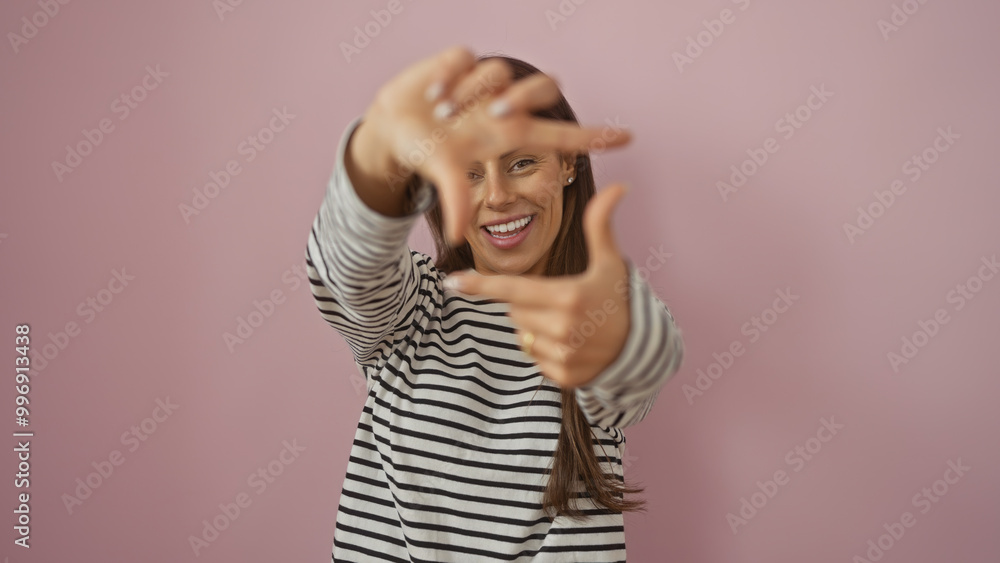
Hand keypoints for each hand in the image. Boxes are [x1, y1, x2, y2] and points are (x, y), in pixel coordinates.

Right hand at [361, 45, 630, 245]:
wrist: (391, 128)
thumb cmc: (426, 153)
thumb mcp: (442, 176)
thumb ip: (454, 201)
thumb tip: (460, 237)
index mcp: (509, 135)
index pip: (562, 134)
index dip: (594, 136)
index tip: (628, 138)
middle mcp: (503, 106)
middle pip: (544, 87)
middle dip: (523, 97)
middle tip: (494, 114)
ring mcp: (483, 82)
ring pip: (497, 72)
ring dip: (469, 94)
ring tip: (442, 111)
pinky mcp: (459, 61)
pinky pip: (464, 57)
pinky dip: (448, 76)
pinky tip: (431, 94)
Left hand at [443, 183, 632, 387]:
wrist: (641, 347)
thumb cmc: (618, 298)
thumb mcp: (610, 261)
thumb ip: (601, 224)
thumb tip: (618, 186)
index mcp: (569, 296)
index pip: (513, 289)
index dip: (480, 285)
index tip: (452, 282)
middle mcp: (564, 328)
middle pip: (514, 311)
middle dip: (528, 304)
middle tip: (559, 302)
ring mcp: (564, 355)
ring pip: (521, 335)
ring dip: (535, 328)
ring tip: (567, 324)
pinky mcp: (563, 376)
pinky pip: (534, 357)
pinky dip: (545, 350)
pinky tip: (570, 344)